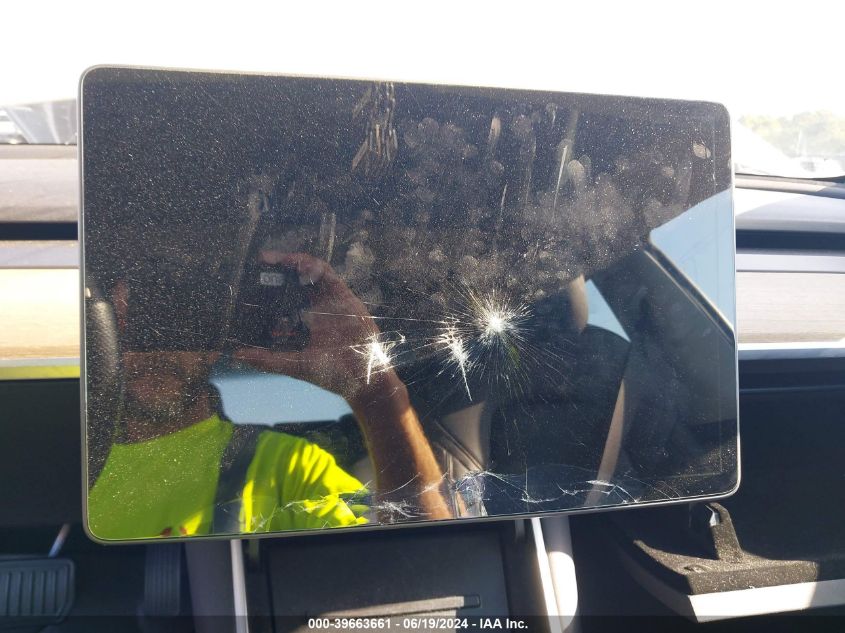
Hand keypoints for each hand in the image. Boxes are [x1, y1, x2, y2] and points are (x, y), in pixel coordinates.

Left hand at [234, 252, 395, 405]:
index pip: (284, 298)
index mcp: (303, 322)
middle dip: (280, 269)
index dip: (269, 288)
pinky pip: (329, 276)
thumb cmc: (330, 373)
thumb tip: (237, 355)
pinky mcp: (344, 296)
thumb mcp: (294, 364)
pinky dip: (315, 267)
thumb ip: (267, 359)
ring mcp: (329, 301)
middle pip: (296, 281)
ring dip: (296, 262)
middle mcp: (315, 308)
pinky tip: (302, 265)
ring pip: (311, 273)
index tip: (250, 281)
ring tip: (280, 259)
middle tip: (262, 260)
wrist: (361, 377)